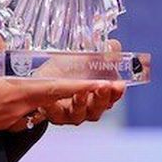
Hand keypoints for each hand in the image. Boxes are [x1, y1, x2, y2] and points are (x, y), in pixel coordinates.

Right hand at [0, 32, 110, 148]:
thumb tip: (2, 37)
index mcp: (16, 94)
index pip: (56, 89)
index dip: (81, 86)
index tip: (102, 84)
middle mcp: (20, 108)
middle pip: (55, 97)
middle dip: (76, 89)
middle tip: (95, 78)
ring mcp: (13, 117)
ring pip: (42, 102)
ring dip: (56, 94)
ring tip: (68, 81)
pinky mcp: (5, 121)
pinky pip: (27, 108)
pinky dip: (35, 98)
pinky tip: (26, 87)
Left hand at [7, 38, 127, 130]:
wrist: (43, 80)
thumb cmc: (69, 68)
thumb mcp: (87, 53)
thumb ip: (105, 49)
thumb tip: (113, 46)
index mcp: (100, 93)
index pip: (113, 96)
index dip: (117, 92)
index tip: (118, 84)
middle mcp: (88, 107)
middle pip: (98, 108)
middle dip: (102, 98)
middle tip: (103, 87)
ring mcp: (72, 113)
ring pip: (80, 114)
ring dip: (81, 103)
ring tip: (80, 92)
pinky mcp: (55, 116)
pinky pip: (56, 114)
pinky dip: (54, 107)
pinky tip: (51, 100)